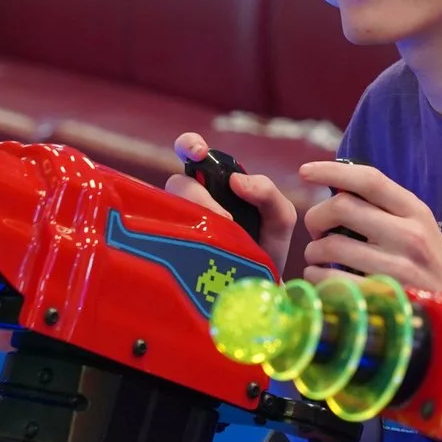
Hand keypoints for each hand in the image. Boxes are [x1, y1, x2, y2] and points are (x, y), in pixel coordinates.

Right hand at [167, 132, 300, 275]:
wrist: (261, 297)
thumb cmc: (266, 251)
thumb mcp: (279, 219)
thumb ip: (269, 193)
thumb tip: (236, 181)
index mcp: (214, 185)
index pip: (191, 153)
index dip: (189, 145)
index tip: (199, 152)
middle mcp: (191, 201)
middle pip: (178, 182)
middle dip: (198, 195)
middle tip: (225, 220)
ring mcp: (176, 225)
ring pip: (169, 209)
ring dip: (196, 220)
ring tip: (222, 242)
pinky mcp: (167, 251)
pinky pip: (162, 237)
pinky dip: (182, 242)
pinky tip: (202, 256)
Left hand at [294, 158, 441, 301]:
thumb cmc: (427, 265)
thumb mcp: (418, 227)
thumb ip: (384, 208)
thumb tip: (336, 186)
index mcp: (416, 211)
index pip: (370, 179)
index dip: (332, 171)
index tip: (305, 171)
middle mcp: (409, 235)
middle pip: (341, 207)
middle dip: (317, 218)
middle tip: (318, 231)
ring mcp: (397, 268)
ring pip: (330, 246)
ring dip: (313, 252)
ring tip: (319, 258)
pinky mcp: (383, 298)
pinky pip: (330, 280)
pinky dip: (315, 277)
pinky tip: (321, 278)